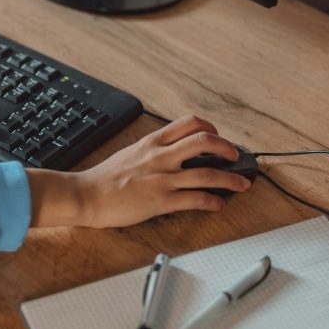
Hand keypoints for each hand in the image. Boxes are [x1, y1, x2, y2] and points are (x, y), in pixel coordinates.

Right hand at [27, 116, 251, 228]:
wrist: (87, 195)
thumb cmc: (104, 178)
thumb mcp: (130, 153)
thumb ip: (151, 151)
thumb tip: (171, 154)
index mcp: (152, 142)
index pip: (189, 123)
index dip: (210, 128)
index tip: (217, 136)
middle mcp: (161, 156)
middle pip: (205, 141)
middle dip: (228, 148)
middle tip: (235, 156)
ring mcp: (163, 178)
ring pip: (208, 172)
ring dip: (232, 179)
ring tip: (242, 185)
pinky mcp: (162, 201)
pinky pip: (197, 199)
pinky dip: (214, 202)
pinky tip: (219, 204)